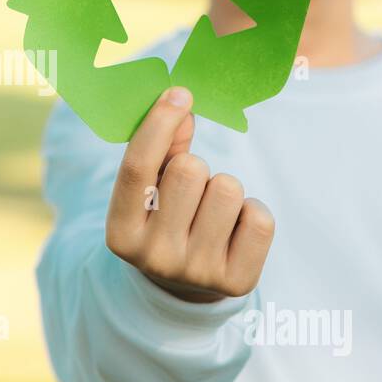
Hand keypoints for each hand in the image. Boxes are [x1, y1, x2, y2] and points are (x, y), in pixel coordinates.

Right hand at [105, 86, 274, 302]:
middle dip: (197, 166)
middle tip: (192, 188)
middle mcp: (154, 257)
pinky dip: (253, 212)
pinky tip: (236, 228)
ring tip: (213, 210)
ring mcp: (197, 273)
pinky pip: (260, 217)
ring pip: (229, 190)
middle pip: (190, 171)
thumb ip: (162, 147)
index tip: (181, 93)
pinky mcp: (237, 281)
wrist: (184, 287)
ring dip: (225, 189)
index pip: (137, 167)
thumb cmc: (164, 219)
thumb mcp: (150, 189)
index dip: (160, 124)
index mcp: (121, 233)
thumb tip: (180, 101)